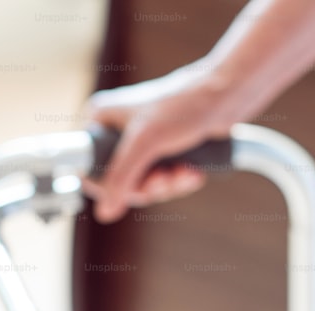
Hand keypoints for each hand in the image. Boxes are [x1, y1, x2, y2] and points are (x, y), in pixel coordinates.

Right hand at [82, 64, 231, 221]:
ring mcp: (143, 141)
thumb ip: (121, 177)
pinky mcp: (166, 150)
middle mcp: (118, 130)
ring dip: (169, 185)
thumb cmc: (183, 106)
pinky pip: (165, 179)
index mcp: (101, 120)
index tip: (138, 186)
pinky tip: (194, 172)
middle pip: (121, 182)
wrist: (224, 95)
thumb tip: (104, 212)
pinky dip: (180, 180)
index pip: (90, 169)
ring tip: (185, 172)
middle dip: (149, 186)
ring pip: (146, 184)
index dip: (112, 187)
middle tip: (165, 179)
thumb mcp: (145, 143)